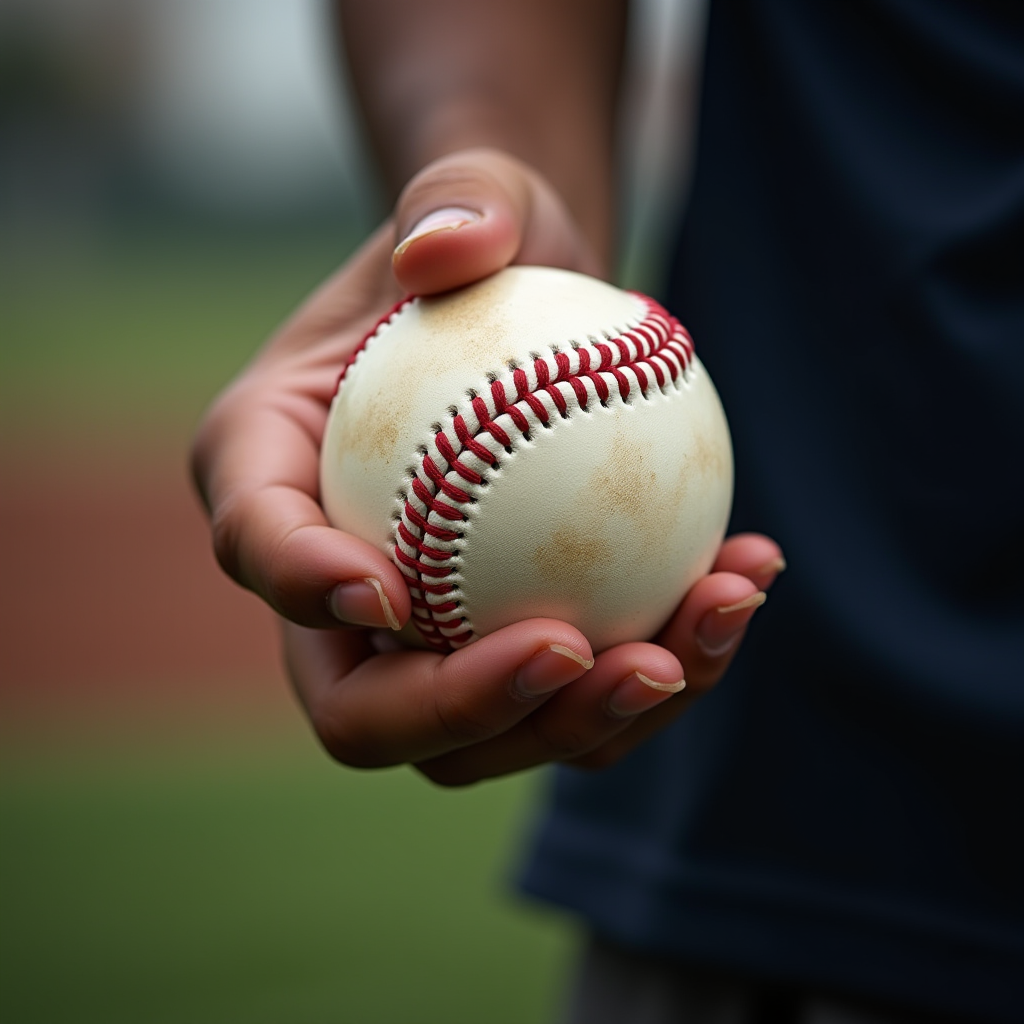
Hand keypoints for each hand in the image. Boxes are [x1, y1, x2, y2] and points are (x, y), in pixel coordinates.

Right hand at [191, 147, 783, 784]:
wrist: (537, 306)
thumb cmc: (490, 250)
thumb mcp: (477, 194)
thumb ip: (455, 203)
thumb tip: (445, 251)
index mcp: (267, 475)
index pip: (257, 545)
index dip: (303, 585)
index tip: (391, 590)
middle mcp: (329, 586)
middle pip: (360, 707)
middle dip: (462, 710)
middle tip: (582, 652)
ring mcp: (421, 639)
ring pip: (480, 739)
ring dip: (592, 719)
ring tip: (703, 627)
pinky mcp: (508, 648)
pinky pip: (573, 697)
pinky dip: (660, 669)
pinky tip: (738, 585)